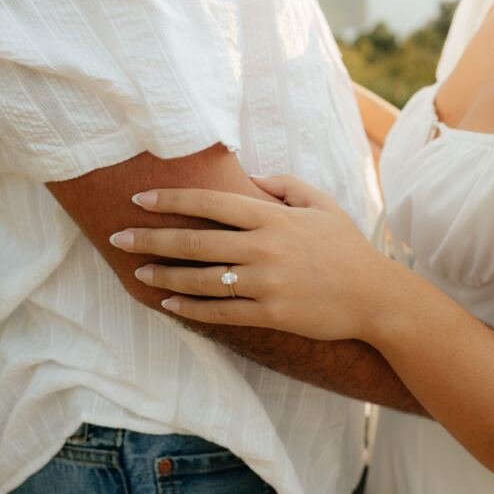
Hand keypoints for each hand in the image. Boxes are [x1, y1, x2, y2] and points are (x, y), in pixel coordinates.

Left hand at [109, 176, 411, 341]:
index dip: (171, 200)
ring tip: (138, 274)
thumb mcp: (321, 203)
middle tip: (117, 238)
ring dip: (164, 277)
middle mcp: (264, 249)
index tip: (139, 200)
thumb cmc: (346, 246)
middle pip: (195, 242)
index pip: (211, 203)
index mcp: (273, 217)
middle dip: (151, 239)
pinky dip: (191, 310)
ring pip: (200, 280)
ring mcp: (266, 284)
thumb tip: (248, 179)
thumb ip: (284, 185)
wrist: (375, 297)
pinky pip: (220, 313)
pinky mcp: (270, 315)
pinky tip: (169, 306)